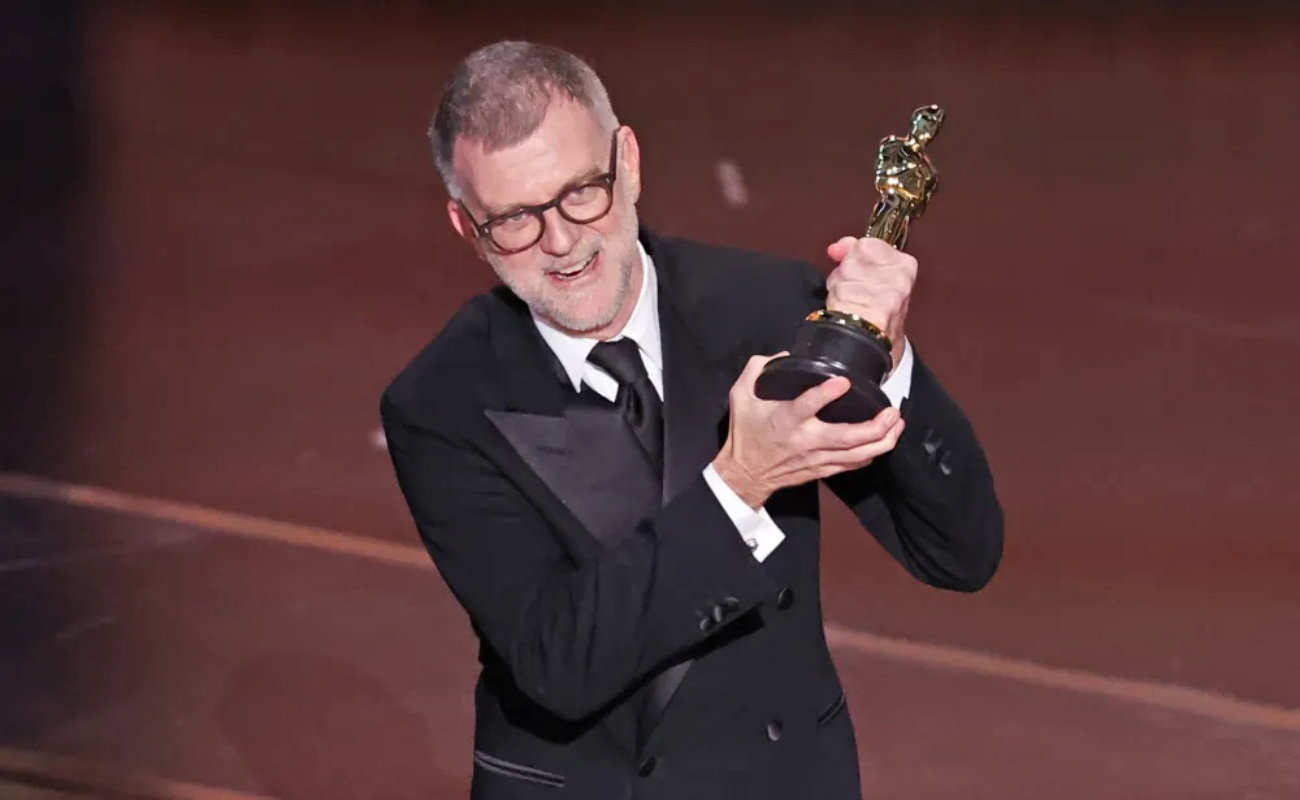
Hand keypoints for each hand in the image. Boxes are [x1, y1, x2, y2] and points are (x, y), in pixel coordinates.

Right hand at [711, 354, 905, 507]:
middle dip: (874, 427)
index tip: (843, 381)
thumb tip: (784, 355)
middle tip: (892, 412)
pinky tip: (884, 442)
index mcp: (784, 419)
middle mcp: (804, 440)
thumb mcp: (741, 394)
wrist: (745, 474)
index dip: (825, 394)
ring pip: (856, 454)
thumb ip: (759, 369)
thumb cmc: (746, 432)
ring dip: (882, 441)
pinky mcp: (822, 469)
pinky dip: (872, 454)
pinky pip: (853, 464)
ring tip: (897, 424)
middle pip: (846, 437)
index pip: (807, 406)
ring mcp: (816, 457)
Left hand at [824, 236, 916, 369]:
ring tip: (852, 302)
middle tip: (855, 290)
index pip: (867, 244)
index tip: (845, 259)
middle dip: (846, 273)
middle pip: (852, 259)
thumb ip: (858, 253)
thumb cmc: (877, 311)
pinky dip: (836, 302)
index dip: (851, 251)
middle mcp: (897, 277)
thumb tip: (836, 247)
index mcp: (905, 265)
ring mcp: (883, 292)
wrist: (874, 343)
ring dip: (840, 288)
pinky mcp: (867, 306)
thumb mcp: (878, 275)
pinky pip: (838, 292)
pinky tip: (847, 312)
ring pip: (842, 275)